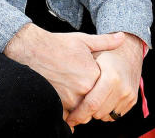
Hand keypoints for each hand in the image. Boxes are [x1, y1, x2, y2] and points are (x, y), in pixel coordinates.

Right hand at [4, 23, 125, 112]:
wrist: (33, 49)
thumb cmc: (58, 44)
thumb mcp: (84, 40)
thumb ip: (105, 42)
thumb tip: (122, 37)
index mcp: (93, 74)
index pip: (107, 90)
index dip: (104, 88)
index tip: (98, 83)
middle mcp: (84, 89)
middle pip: (97, 104)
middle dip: (95, 102)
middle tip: (88, 93)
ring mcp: (70, 99)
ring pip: (84, 112)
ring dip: (82, 109)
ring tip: (77, 97)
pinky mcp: (57, 104)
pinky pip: (68, 117)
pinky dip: (69, 115)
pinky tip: (68, 107)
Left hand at [65, 33, 142, 127]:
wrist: (130, 49)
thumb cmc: (106, 52)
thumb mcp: (92, 53)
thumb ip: (79, 70)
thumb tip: (61, 81)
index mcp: (112, 77)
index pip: (92, 104)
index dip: (78, 114)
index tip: (68, 119)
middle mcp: (123, 88)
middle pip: (98, 113)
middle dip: (86, 114)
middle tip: (76, 108)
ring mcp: (129, 96)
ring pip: (106, 116)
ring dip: (96, 112)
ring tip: (89, 99)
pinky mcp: (132, 100)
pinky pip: (114, 115)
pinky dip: (105, 111)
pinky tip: (100, 99)